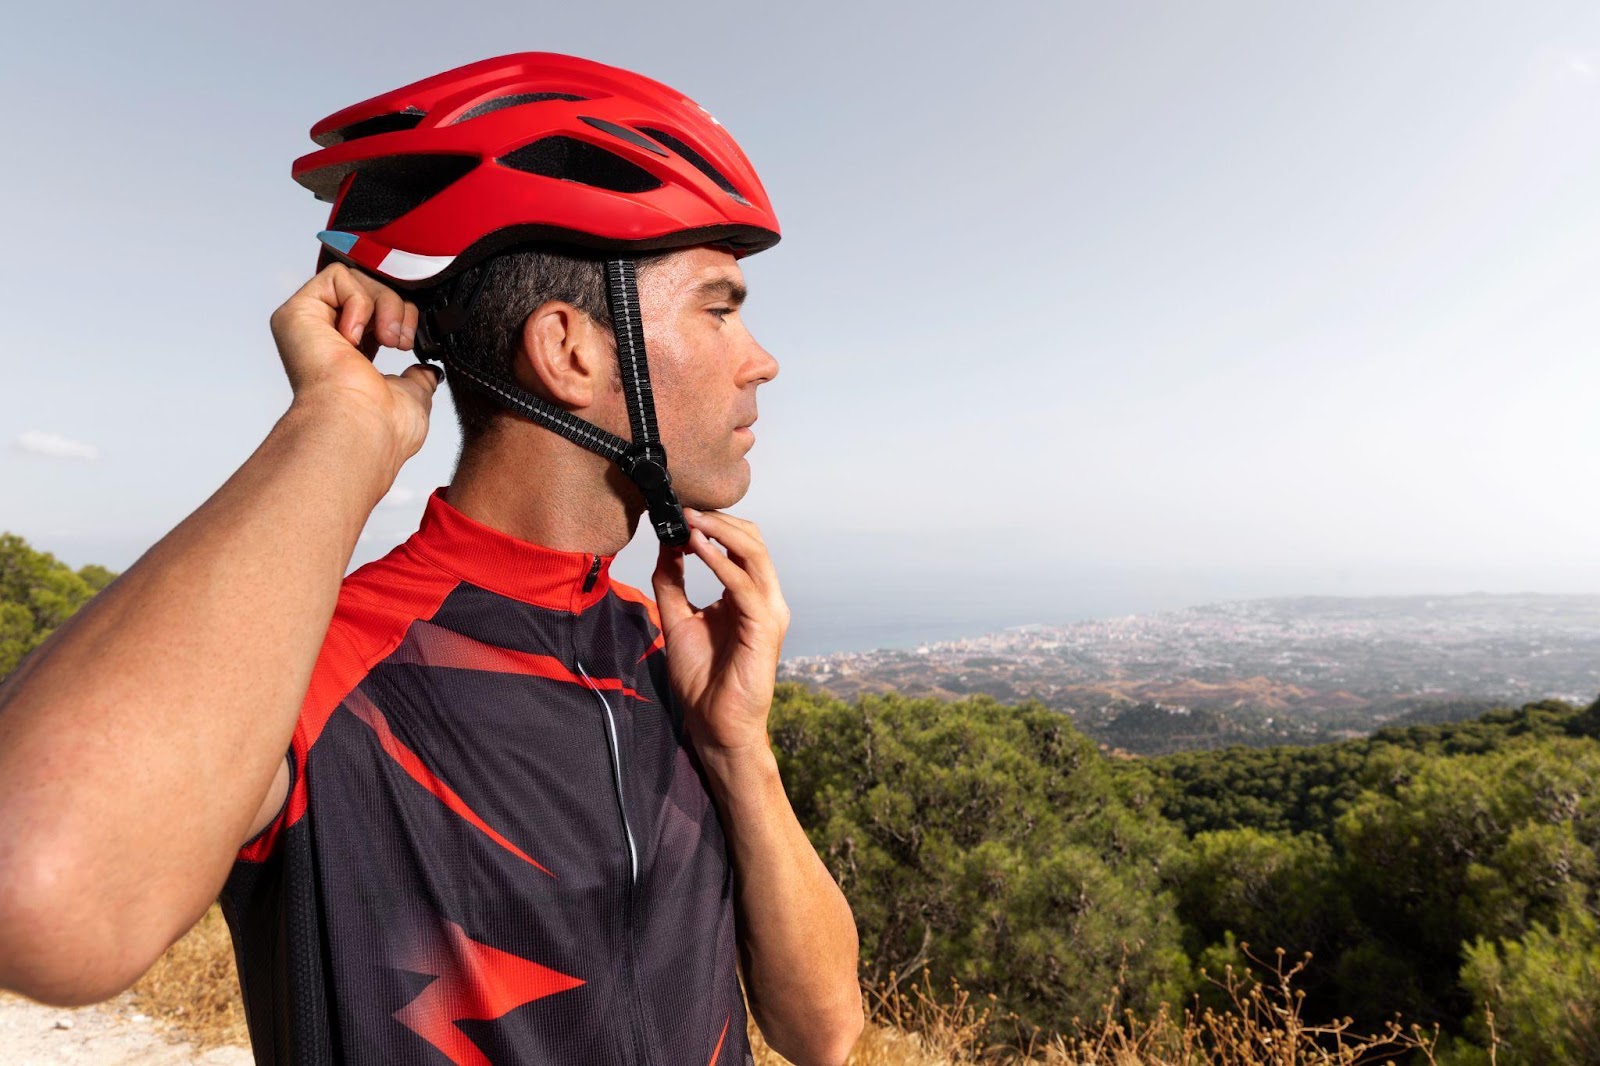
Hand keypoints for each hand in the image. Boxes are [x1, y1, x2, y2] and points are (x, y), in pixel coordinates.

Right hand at [268, 263, 439, 475]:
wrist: (362, 427)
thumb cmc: (384, 425)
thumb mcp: (413, 394)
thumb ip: (417, 377)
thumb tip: (426, 370)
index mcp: (347, 358)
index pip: (374, 314)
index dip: (398, 315)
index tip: (408, 341)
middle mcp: (324, 339)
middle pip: (369, 289)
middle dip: (397, 308)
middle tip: (401, 341)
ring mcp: (308, 325)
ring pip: (357, 279)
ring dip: (385, 305)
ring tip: (388, 340)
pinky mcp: (296, 312)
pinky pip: (337, 276)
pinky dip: (360, 302)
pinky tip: (353, 338)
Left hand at [651, 509, 790, 759]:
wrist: (714, 725)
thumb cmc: (703, 679)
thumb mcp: (678, 620)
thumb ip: (673, 583)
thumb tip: (667, 546)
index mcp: (748, 596)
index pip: (741, 545)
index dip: (713, 524)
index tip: (678, 512)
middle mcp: (765, 599)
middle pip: (752, 541)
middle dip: (719, 520)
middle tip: (684, 508)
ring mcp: (769, 612)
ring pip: (754, 554)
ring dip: (720, 532)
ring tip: (689, 520)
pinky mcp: (764, 629)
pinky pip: (745, 585)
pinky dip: (721, 562)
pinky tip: (697, 549)